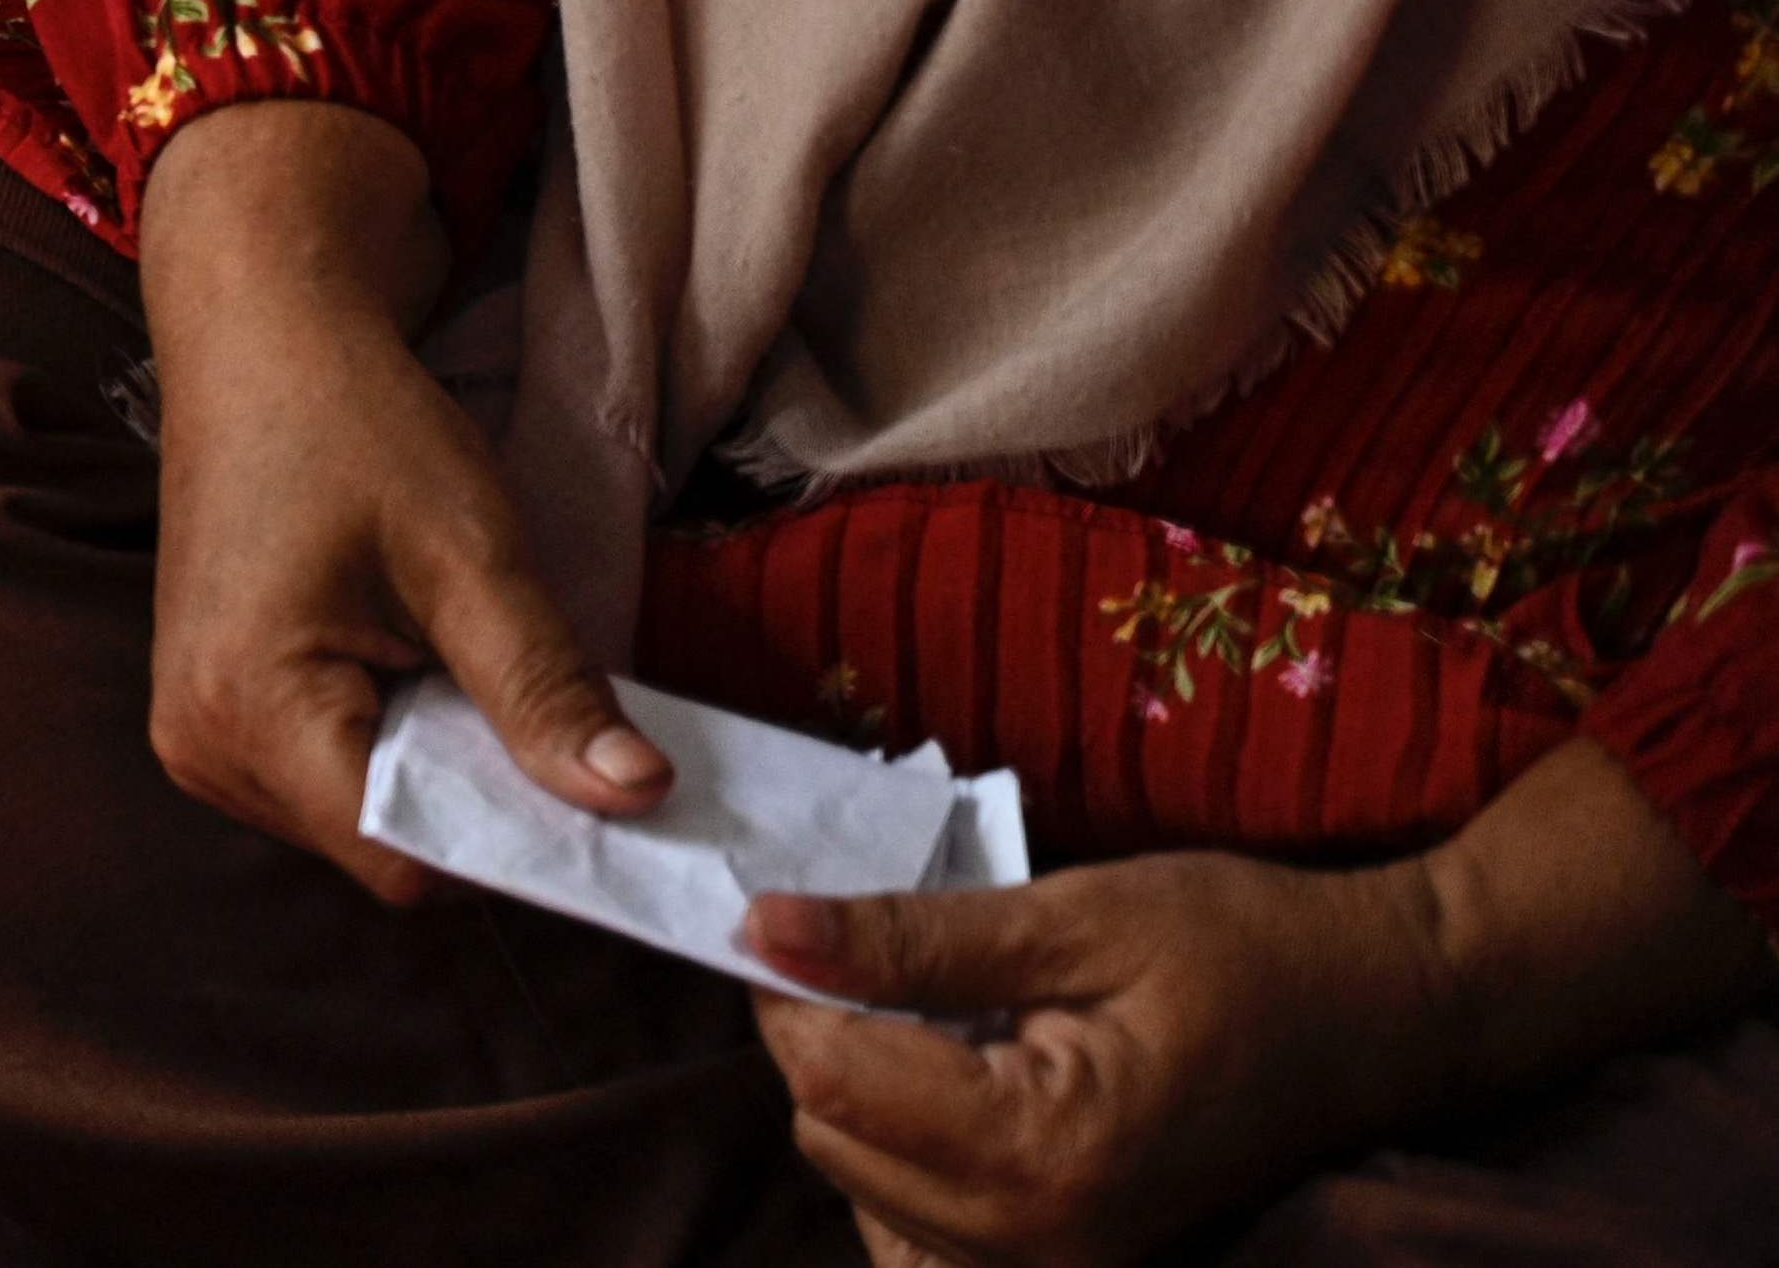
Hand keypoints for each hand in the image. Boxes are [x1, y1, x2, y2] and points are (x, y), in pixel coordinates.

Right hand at [139, 99, 669, 899]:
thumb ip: (545, 686)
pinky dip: (388, 743)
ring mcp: (192, 734)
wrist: (258, 337)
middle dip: (472, 791)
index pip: (409, 856)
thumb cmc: (355, 422)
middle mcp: (199, 745)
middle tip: (519, 687)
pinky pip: (321, 780)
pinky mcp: (205, 712)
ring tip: (448, 656)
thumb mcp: (470, 551)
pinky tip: (405, 661)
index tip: (589, 777)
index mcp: (248, 709)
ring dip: (430, 765)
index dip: (512, 832)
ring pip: (357, 820)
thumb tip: (639, 799)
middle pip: (383, 847)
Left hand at [744, 853, 1448, 1265]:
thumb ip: (908, 939)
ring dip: (866, 1090)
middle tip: (876, 950)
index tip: (798, 911)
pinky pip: (924, 1219)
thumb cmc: (1246, 947)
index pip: (829, 1078)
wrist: (1384, 1015)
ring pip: (866, 1181)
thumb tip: (760, 926)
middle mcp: (1042, 1244)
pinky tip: (955, 1074)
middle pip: (833, 1136)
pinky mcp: (1071, 1265)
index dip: (792, 985)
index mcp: (1046, 1155)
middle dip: (824, 1036)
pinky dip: (909, 1145)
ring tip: (937, 1007)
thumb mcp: (1074, 918)